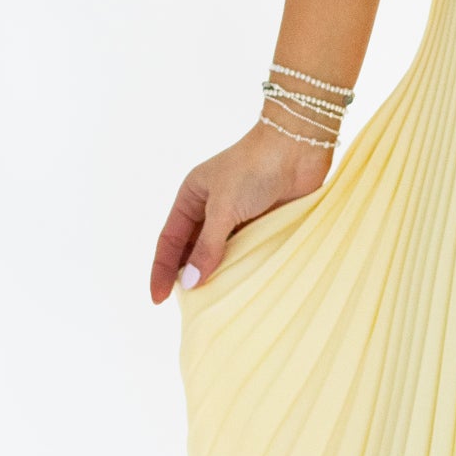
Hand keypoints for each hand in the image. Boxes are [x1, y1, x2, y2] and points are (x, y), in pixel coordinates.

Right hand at [149, 123, 331, 302]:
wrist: (298, 147)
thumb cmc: (255, 168)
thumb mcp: (224, 207)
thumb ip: (208, 246)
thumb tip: (191, 282)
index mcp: (192, 197)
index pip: (169, 240)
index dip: (162, 270)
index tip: (157, 299)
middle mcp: (211, 207)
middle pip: (192, 249)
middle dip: (188, 276)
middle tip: (186, 308)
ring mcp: (238, 216)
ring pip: (220, 253)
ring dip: (216, 275)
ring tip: (211, 305)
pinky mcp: (262, 223)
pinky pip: (246, 252)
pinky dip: (241, 269)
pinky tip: (240, 288)